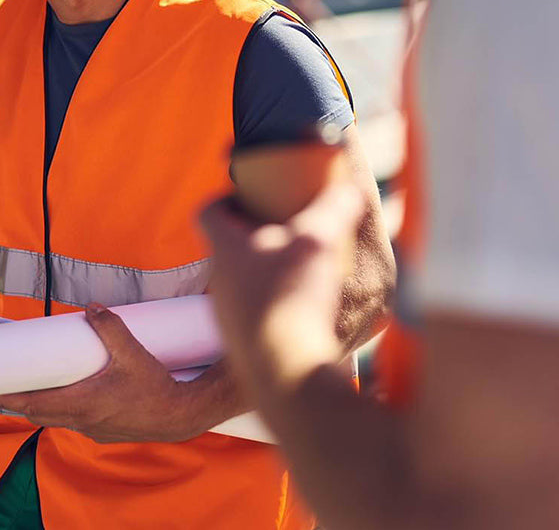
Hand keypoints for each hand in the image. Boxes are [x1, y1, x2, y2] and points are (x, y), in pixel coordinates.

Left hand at [0, 304, 201, 444]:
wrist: (180, 416)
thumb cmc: (156, 388)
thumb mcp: (133, 353)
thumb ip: (111, 328)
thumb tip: (92, 308)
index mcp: (82, 403)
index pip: (33, 404)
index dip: (9, 396)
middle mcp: (82, 420)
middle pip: (37, 414)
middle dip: (19, 401)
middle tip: (5, 384)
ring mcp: (91, 429)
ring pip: (54, 420)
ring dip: (40, 406)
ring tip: (31, 387)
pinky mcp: (102, 432)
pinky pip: (72, 422)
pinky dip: (61, 411)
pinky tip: (66, 396)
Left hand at [198, 180, 363, 400]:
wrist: (285, 370)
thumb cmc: (292, 296)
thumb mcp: (318, 239)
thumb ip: (334, 207)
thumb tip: (350, 186)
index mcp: (224, 247)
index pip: (208, 210)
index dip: (226, 198)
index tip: (251, 195)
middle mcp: (218, 281)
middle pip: (229, 247)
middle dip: (258, 235)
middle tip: (291, 229)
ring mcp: (227, 316)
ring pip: (244, 283)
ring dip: (269, 273)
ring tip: (306, 270)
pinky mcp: (244, 345)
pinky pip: (258, 315)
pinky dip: (278, 307)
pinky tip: (308, 310)